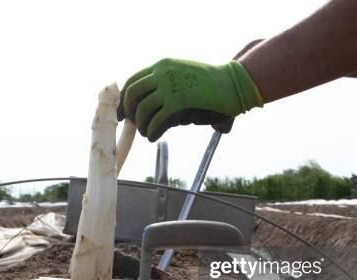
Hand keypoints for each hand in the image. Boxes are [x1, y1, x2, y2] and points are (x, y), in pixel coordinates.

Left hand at [117, 58, 262, 141]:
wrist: (234, 83)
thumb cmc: (211, 85)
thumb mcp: (183, 78)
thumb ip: (165, 88)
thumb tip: (146, 107)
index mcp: (162, 65)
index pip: (133, 81)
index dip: (124, 99)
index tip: (122, 113)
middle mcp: (163, 72)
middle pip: (132, 94)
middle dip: (129, 112)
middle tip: (135, 125)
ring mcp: (170, 86)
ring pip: (142, 109)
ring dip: (141, 125)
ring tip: (147, 133)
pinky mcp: (179, 101)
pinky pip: (156, 120)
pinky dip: (152, 131)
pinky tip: (153, 137)